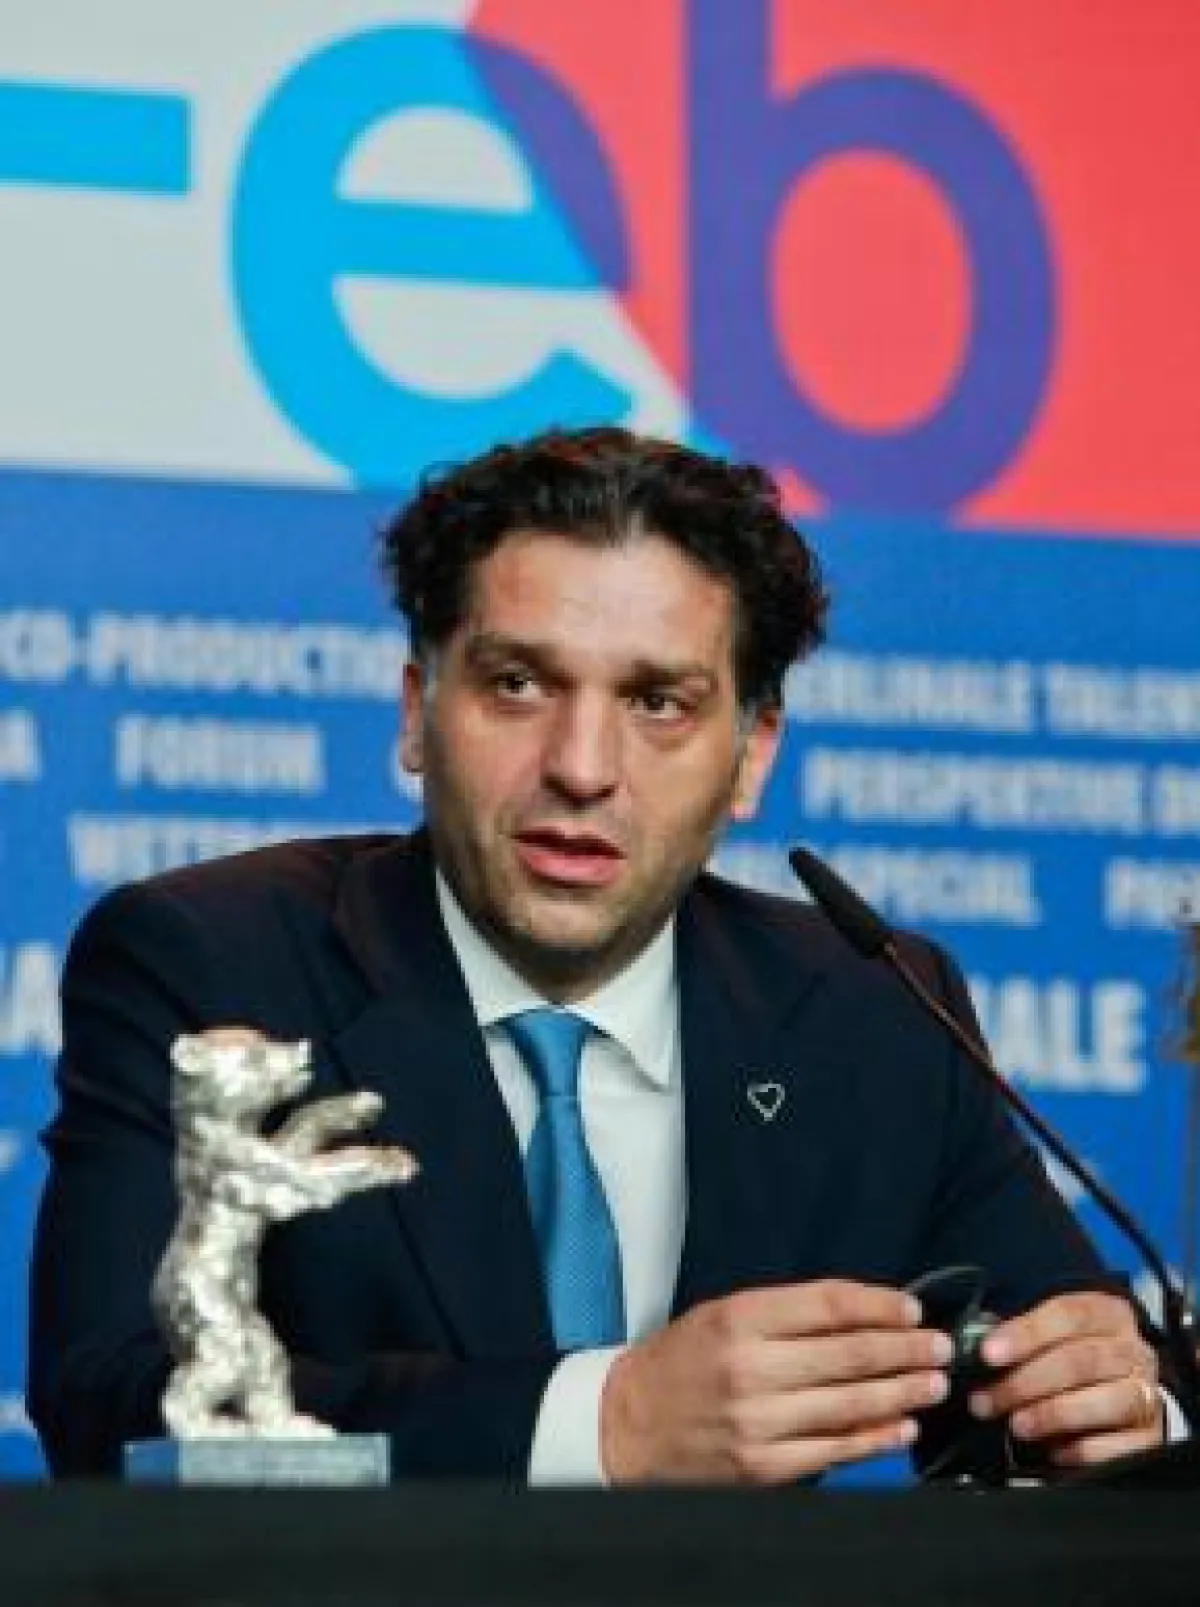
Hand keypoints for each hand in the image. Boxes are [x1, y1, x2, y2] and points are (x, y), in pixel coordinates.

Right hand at [600, 1280, 952, 1484]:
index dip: (879, 1306)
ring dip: (902, 1393)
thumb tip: (861, 1316)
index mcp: (740, 1319)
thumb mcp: (723, 1314)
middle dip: (905, 1349)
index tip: (912, 1308)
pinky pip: (833, 1451)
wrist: (628, 1424)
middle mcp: (751, 1368)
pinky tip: (901, 1428)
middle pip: (849, 1355)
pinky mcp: (763, 1467)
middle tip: (941, 1347)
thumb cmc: (681, 1362)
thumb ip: (787, 1313)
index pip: (828, 1305)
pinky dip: (874, 1439)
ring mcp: (758, 1422)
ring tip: (934, 1383)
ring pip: (850, 1405)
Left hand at [968, 1291, 1162, 1467]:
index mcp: (1106, 1314)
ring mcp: (1146, 1394)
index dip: (1026, 1333)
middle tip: (986, 1402)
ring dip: (1051, 1415)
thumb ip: (1019, 1338)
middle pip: (1081, 1360)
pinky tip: (1053, 1452)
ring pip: (1105, 1401)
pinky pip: (1120, 1447)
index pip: (1068, 1315)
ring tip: (1016, 1426)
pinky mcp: (1150, 1437)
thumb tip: (972, 1345)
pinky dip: (1082, 1451)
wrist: (1125, 1395)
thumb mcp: (1051, 1337)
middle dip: (1026, 1382)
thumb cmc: (1073, 1359)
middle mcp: (1132, 1350)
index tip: (988, 1354)